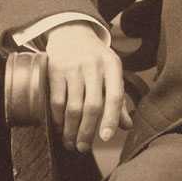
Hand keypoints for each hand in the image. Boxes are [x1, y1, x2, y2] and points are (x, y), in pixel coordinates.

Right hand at [43, 22, 129, 152]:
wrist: (71, 32)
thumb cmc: (95, 58)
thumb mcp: (111, 72)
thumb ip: (118, 99)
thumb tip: (127, 126)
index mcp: (112, 66)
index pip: (115, 96)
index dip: (111, 119)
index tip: (105, 138)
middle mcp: (93, 66)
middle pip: (92, 105)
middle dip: (87, 131)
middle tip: (83, 148)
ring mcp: (73, 67)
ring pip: (73, 106)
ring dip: (71, 130)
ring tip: (71, 143)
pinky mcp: (54, 70)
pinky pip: (56, 100)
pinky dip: (57, 118)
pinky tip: (59, 128)